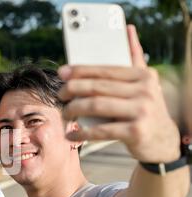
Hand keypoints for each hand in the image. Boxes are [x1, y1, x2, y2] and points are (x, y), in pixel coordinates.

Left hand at [58, 25, 180, 162]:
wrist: (163, 140)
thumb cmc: (145, 109)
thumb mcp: (144, 83)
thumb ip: (134, 58)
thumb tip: (128, 30)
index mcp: (143, 76)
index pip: (105, 70)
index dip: (80, 70)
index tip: (62, 73)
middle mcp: (144, 91)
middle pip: (97, 87)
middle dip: (72, 90)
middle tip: (60, 95)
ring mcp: (142, 111)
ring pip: (96, 106)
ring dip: (74, 109)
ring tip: (65, 113)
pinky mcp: (136, 132)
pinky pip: (101, 131)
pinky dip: (82, 133)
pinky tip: (71, 135)